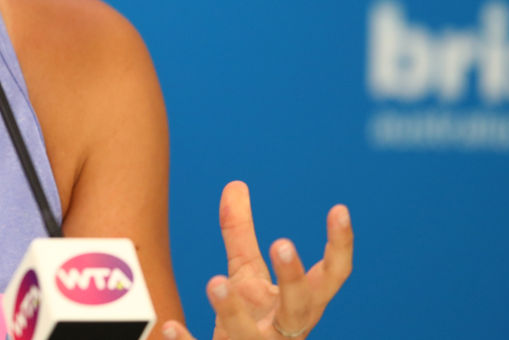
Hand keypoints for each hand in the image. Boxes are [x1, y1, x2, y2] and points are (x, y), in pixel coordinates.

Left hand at [161, 181, 352, 339]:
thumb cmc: (252, 320)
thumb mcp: (248, 276)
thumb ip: (241, 235)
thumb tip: (235, 184)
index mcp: (298, 306)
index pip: (330, 279)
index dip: (339, 246)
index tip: (340, 208)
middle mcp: (283, 331)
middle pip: (297, 308)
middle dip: (293, 278)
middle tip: (283, 243)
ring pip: (248, 334)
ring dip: (232, 310)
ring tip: (214, 282)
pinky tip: (168, 324)